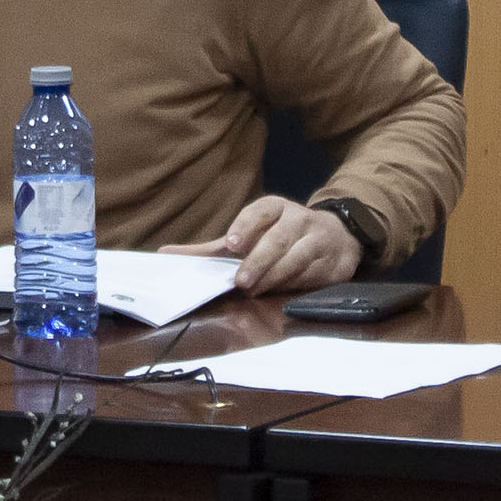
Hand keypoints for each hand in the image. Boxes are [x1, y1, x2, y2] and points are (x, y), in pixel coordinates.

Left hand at [161, 196, 360, 293]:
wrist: (336, 237)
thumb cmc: (279, 237)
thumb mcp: (248, 237)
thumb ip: (211, 250)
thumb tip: (164, 255)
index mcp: (275, 208)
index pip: (260, 210)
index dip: (245, 226)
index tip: (231, 244)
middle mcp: (298, 219)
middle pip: (279, 238)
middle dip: (260, 260)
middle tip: (242, 281)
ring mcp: (319, 240)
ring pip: (298, 257)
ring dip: (276, 275)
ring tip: (256, 289)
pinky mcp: (334, 262)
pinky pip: (314, 275)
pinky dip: (296, 285)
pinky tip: (281, 292)